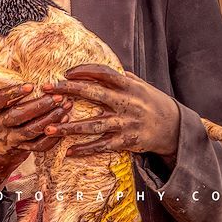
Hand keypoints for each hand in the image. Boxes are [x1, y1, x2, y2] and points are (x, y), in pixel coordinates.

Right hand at [0, 83, 72, 187]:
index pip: (0, 100)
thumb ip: (11, 91)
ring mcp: (11, 138)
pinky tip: (64, 122)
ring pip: (30, 131)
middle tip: (57, 97)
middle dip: (40, 106)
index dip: (14, 93)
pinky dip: (53, 136)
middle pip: (18, 116)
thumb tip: (33, 68)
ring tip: (65, 108)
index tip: (31, 86)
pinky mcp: (22, 149)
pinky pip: (38, 145)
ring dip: (49, 119)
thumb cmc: (1, 114)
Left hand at [42, 65, 179, 162]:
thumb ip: (124, 79)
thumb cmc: (154, 104)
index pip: (103, 73)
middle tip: (46, 89)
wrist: (175, 128)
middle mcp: (126, 103)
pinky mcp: (126, 142)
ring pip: (93, 125)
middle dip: (67, 90)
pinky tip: (68, 151)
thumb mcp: (142, 86)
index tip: (66, 72)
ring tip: (48, 127)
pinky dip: (85, 149)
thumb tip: (107, 71)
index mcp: (129, 86)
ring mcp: (125, 123)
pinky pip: (102, 146)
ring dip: (69, 127)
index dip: (84, 71)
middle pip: (93, 94)